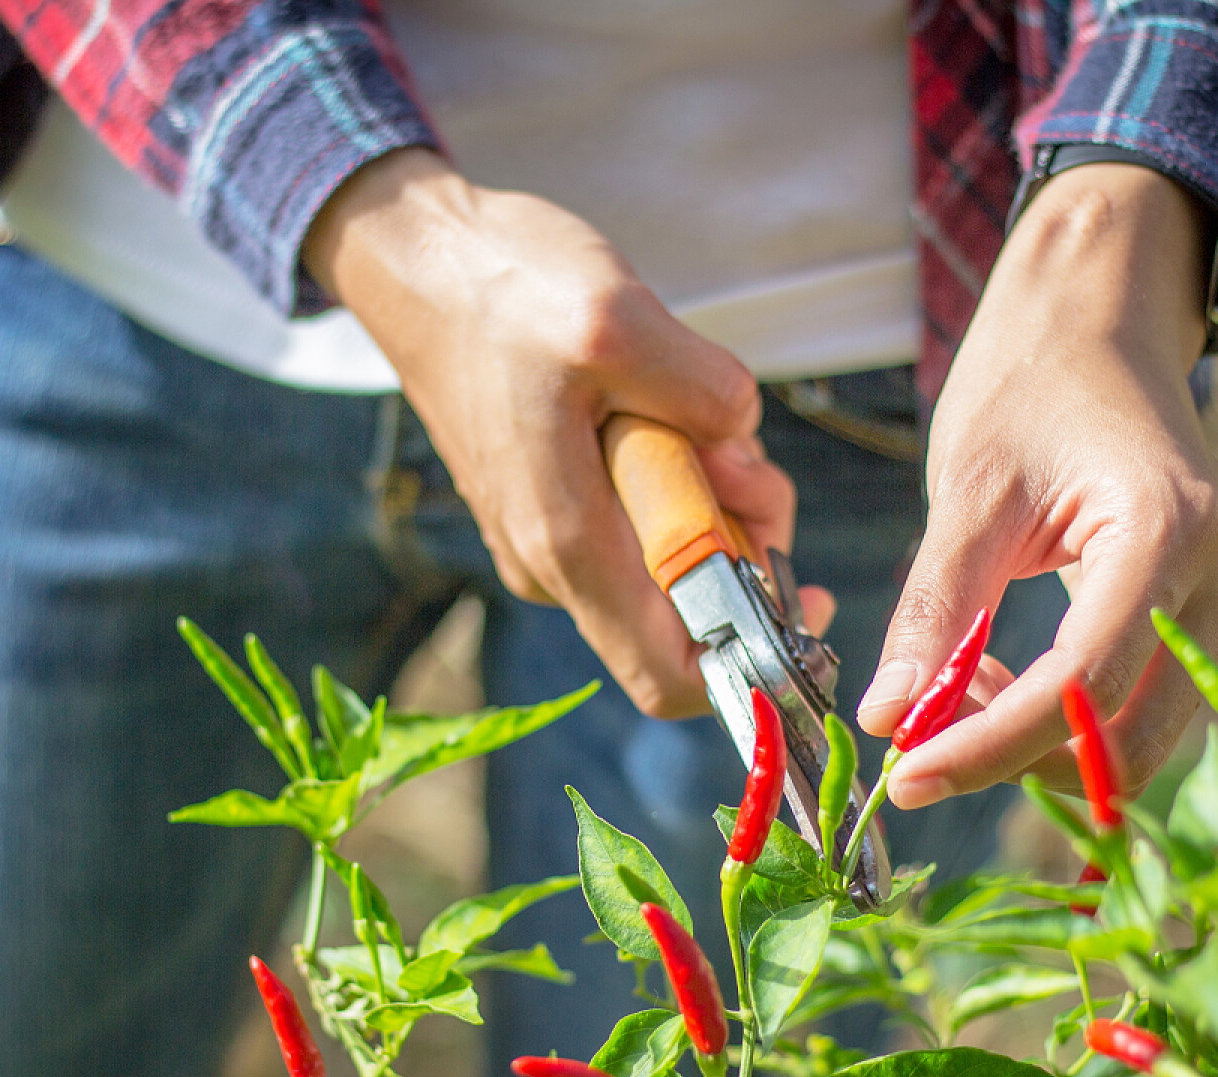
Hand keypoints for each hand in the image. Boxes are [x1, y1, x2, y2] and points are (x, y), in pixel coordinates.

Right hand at [303, 149, 832, 717]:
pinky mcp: (549, 498)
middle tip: (739, 448)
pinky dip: (675, 472)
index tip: (802, 590)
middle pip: (689, 609)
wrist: (415, 259)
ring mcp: (548, 534)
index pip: (670, 676)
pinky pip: (640, 515)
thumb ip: (705, 393)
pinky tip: (652, 403)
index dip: (753, 662)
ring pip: (669, 556)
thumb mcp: (619, 317)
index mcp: (570, 542)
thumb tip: (741, 443)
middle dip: (742, 538)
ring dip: (710, 494)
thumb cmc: (500, 289)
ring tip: (685, 403)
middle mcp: (554, 562)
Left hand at [855, 163, 1217, 805]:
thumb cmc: (1030, 386)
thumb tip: (887, 715)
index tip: (906, 776)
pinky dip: (1057, 717)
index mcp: (1170, 528)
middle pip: (1127, 736)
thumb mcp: (966, 491)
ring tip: (950, 681)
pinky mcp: (1212, 615)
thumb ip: (932, 608)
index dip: (990, 747)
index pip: (1082, 685)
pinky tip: (989, 675)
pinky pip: (1138, 704)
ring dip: (1033, 742)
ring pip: (1135, 735)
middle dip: (1015, 759)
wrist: (1100, 325)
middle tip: (915, 739)